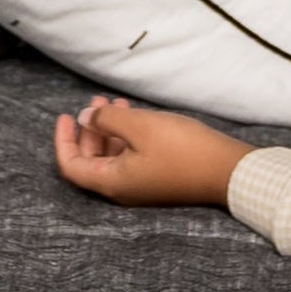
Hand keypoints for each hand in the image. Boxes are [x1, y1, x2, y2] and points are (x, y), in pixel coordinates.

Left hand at [51, 93, 255, 206]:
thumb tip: (86, 119)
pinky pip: (131, 158)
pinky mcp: (157, 179)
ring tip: (116, 103)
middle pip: (91, 161)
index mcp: (111, 182)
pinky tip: (135, 116)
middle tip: (96, 102)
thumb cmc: (182, 149)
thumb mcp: (140, 126)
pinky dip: (126, 137)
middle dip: (90, 129)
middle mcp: (122, 189)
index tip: (66, 115)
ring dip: (110, 130)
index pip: (71, 166)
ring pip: (112, 157)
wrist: (227, 171)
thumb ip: (107, 121)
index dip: (63, 140)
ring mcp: (141, 186)